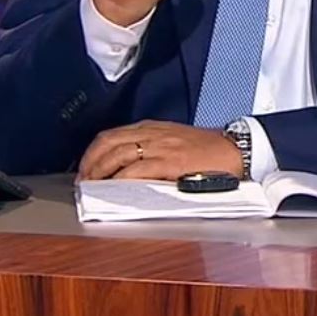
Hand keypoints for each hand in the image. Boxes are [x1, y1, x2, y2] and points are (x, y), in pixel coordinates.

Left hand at [76, 121, 242, 180]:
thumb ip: (150, 148)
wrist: (233, 151)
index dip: (93, 152)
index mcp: (152, 128)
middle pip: (109, 143)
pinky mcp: (169, 163)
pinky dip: (121, 178)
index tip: (85, 167)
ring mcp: (160, 147)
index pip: (111, 135)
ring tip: (93, 186)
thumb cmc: (206, 150)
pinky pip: (138, 169)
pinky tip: (114, 187)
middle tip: (83, 180)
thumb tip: (126, 168)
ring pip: (118, 154)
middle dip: (90, 162)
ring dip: (100, 171)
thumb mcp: (173, 141)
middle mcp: (152, 134)